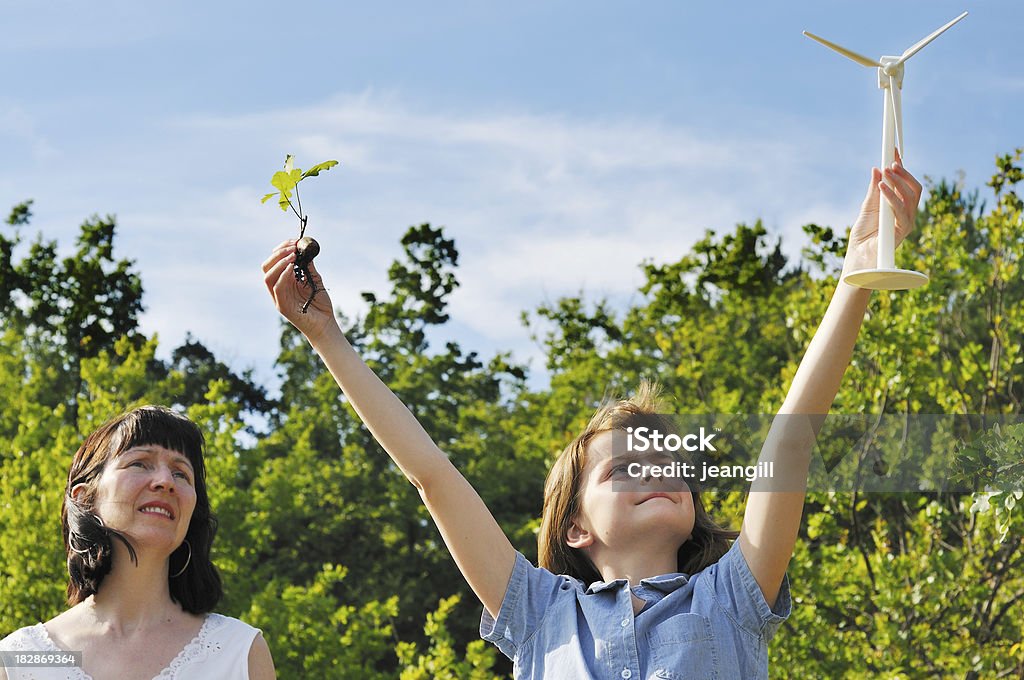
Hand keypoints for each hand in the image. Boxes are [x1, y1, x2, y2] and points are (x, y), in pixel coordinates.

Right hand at [262, 240, 338, 343]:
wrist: (325, 324)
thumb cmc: (320, 304)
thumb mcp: (315, 279)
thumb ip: (308, 265)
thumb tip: (305, 248)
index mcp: (284, 280)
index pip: (275, 261)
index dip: (281, 249)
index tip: (294, 241)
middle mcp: (278, 288)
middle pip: (267, 267)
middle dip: (278, 253)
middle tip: (293, 247)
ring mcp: (278, 297)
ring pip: (268, 276)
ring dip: (279, 263)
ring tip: (293, 255)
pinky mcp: (282, 306)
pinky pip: (277, 288)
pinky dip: (283, 275)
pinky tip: (292, 267)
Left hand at [841, 151, 922, 278]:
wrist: (858, 257)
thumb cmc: (863, 235)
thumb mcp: (867, 207)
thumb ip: (874, 190)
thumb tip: (876, 169)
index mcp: (899, 206)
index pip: (905, 183)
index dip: (902, 167)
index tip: (893, 151)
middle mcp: (907, 213)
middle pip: (914, 188)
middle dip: (904, 173)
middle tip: (891, 161)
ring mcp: (907, 221)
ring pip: (911, 196)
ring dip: (898, 181)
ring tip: (886, 171)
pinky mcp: (903, 231)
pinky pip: (901, 210)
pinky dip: (891, 196)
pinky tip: (882, 186)